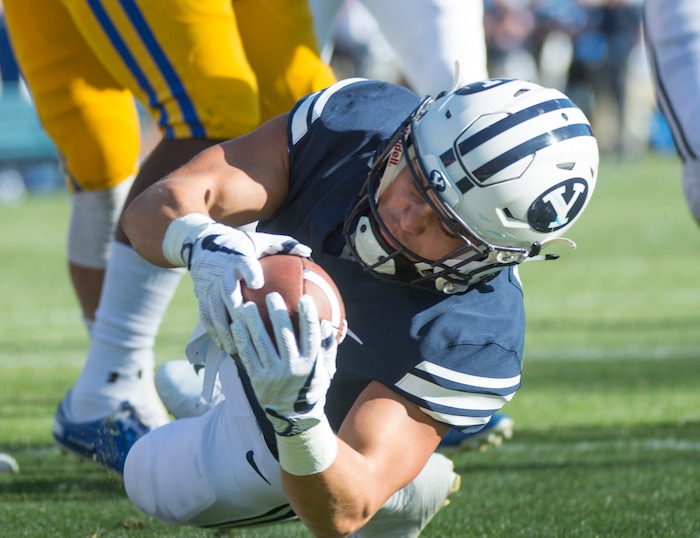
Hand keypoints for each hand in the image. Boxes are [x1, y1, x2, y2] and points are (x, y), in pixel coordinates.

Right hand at [188, 223, 310, 353]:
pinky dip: (215, 332)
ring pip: (214, 308)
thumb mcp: (260, 241)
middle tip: (250, 328)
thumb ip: (284, 245)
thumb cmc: (241, 244)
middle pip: (227, 292)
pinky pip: (206, 315)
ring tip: (237, 348)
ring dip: (224, 329)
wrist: (203, 242)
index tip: (258, 283)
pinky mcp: (200, 294)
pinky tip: (226, 346)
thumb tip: (309, 252)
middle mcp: (221, 272)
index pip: (244, 264)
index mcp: (238, 258)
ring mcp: (209, 285)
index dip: (250, 272)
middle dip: (236, 310)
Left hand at [231, 293, 337, 435]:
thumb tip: (327, 323)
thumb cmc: (312, 388)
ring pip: (262, 343)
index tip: (304, 298)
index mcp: (311, 364)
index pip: (311, 335)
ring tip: (247, 306)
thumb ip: (328, 347)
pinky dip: (242, 339)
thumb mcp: (327, 370)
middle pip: (284, 335)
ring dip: (254, 322)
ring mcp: (274, 375)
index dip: (308, 316)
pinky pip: (247, 356)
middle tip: (272, 296)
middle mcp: (293, 368)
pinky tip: (236, 325)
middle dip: (277, 313)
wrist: (294, 418)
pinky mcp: (257, 380)